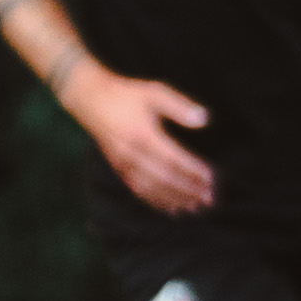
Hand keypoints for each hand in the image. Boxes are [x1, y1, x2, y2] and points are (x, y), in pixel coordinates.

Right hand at [70, 69, 215, 215]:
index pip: (173, 160)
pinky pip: (138, 190)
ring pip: (151, 189)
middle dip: (188, 191)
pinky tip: (171, 208)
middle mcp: (132, 154)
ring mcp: (123, 164)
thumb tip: (204, 119)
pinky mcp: (118, 168)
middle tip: (209, 198)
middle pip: (164, 179)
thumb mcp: (153, 92)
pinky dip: (156, 201)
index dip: (193, 171)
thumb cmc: (125, 94)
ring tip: (195, 207)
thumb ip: (179, 106)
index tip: (211, 179)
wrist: (88, 99)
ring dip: (175, 200)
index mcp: (143, 135)